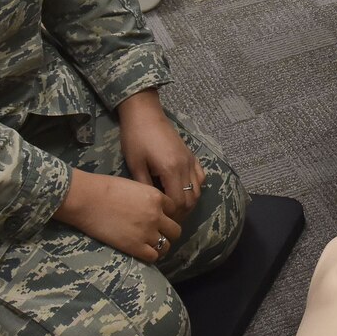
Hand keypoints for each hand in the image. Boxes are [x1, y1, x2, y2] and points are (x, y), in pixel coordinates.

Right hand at [53, 169, 181, 262]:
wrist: (87, 199)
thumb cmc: (104, 188)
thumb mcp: (134, 186)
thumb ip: (146, 197)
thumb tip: (148, 206)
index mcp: (156, 197)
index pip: (174, 210)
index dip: (167, 215)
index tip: (160, 219)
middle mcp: (156, 215)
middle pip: (175, 230)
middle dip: (168, 233)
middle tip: (158, 234)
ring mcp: (147, 232)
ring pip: (166, 245)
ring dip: (160, 246)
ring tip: (151, 246)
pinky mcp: (135, 246)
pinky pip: (153, 256)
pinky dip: (151, 256)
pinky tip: (142, 252)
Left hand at [117, 89, 204, 221]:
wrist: (145, 114)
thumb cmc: (135, 138)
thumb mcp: (135, 165)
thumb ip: (145, 187)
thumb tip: (149, 207)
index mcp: (171, 170)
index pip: (179, 203)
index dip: (172, 216)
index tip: (161, 221)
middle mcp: (185, 167)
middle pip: (191, 199)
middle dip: (181, 213)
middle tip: (167, 219)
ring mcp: (191, 160)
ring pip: (198, 189)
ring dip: (189, 202)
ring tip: (175, 208)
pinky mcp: (191, 155)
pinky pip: (200, 176)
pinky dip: (195, 188)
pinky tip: (184, 191)